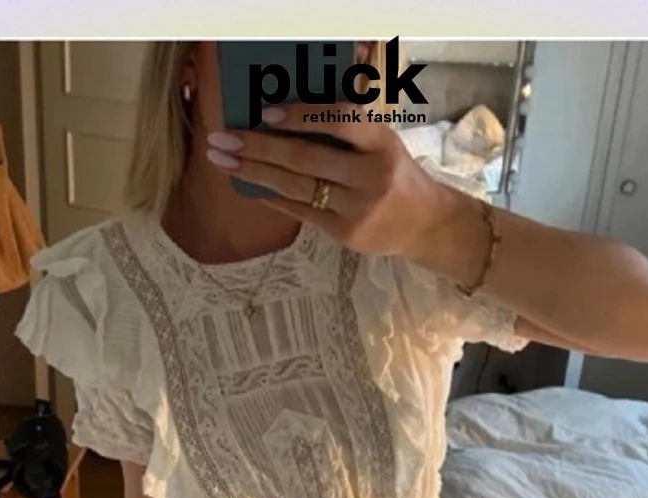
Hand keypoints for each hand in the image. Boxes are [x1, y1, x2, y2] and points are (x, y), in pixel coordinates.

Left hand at [204, 102, 457, 260]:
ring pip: (297, 187)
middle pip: (306, 158)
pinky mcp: (346, 233)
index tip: (266, 113)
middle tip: (221, 139)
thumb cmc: (396, 174)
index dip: (301, 116)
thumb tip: (285, 117)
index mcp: (382, 144)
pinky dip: (273, 197)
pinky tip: (250, 185)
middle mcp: (371, 176)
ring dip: (255, 172)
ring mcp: (358, 208)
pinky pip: (301, 212)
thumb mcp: (383, 143)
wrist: (425, 224)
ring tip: (223, 161)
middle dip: (258, 146)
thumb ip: (347, 130)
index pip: (340, 121)